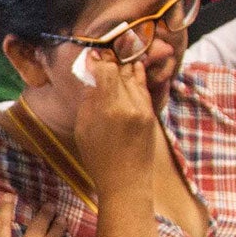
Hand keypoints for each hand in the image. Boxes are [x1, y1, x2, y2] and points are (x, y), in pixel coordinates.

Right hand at [69, 53, 158, 198]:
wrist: (126, 181)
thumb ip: (89, 100)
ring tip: (117, 58)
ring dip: (125, 66)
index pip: (106, 70)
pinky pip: (143, 87)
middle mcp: (129, 104)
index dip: (97, 61)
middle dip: (110, 61)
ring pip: (135, 76)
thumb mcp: (83, 128)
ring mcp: (144, 108)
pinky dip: (137, 77)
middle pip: (121, 70)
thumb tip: (92, 78)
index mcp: (109, 108)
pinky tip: (133, 68)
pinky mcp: (151, 113)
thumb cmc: (98, 158)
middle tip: (102, 55)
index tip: (90, 57)